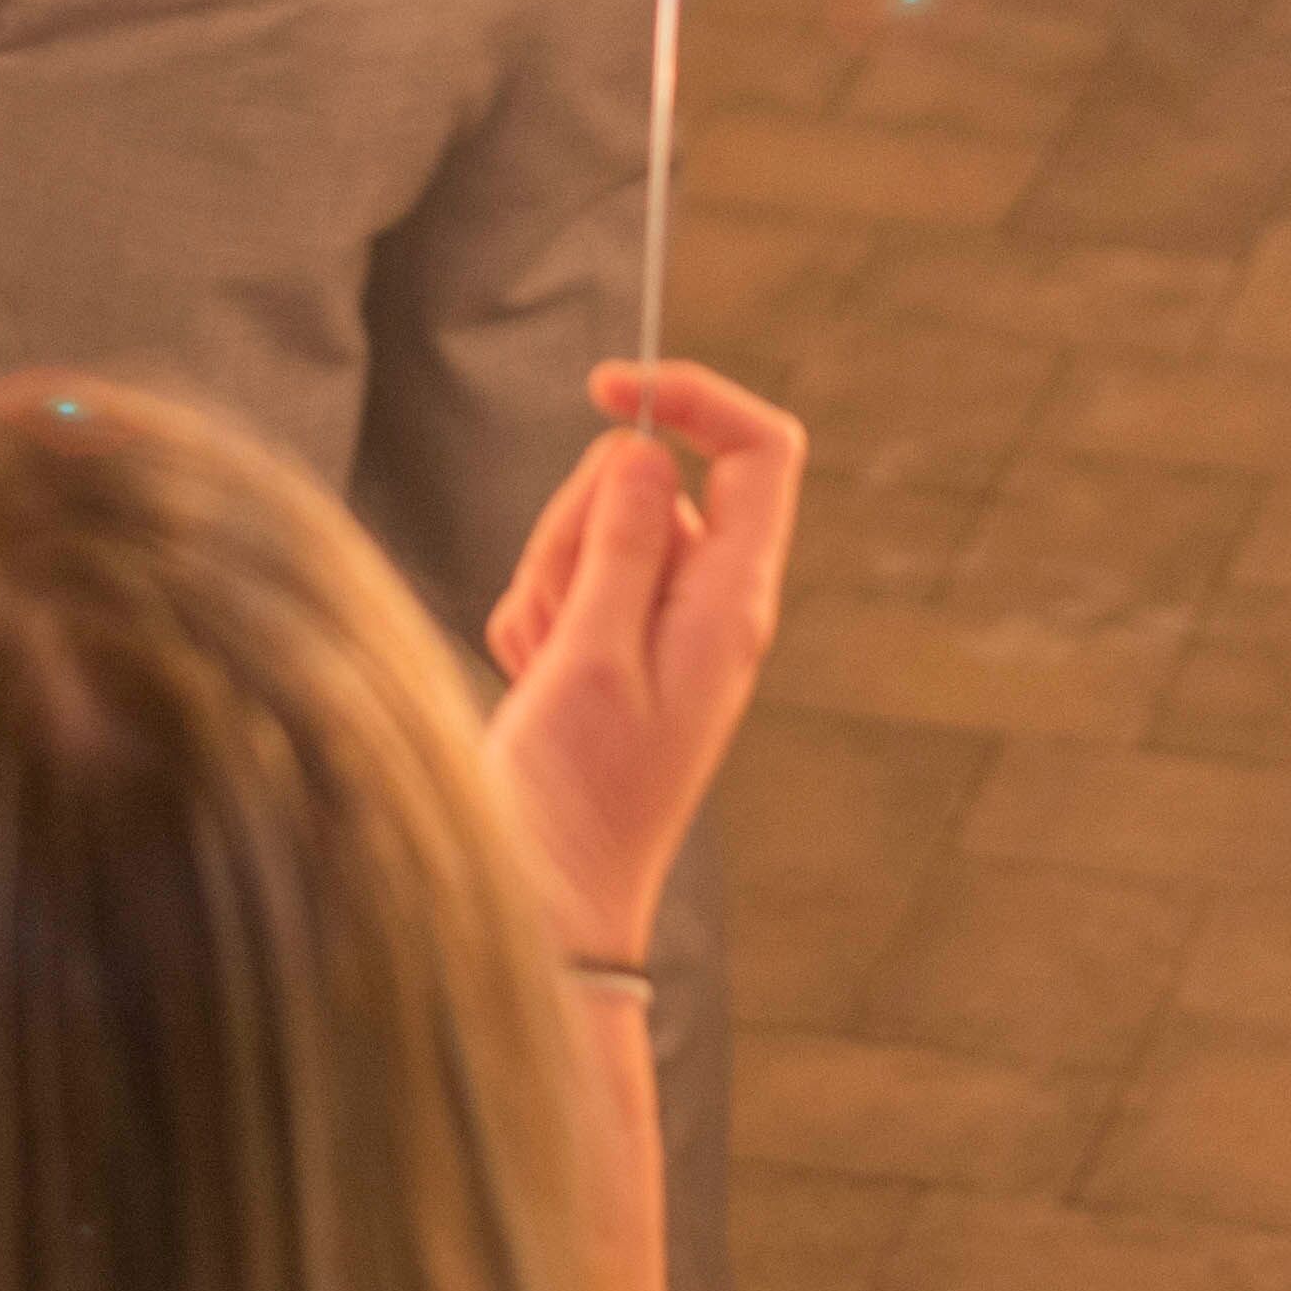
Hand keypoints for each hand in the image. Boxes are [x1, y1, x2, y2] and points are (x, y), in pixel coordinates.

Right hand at [478, 362, 804, 961]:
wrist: (548, 902)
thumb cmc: (576, 799)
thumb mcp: (593, 658)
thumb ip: (622, 545)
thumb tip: (646, 451)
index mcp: (732, 606)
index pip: (759, 452)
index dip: (693, 399)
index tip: (607, 388)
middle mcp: (707, 609)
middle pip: (644, 483)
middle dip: (578, 523)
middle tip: (559, 620)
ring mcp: (656, 630)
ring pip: (590, 530)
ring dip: (547, 581)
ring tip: (545, 668)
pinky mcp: (607, 651)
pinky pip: (558, 584)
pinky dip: (531, 620)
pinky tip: (533, 684)